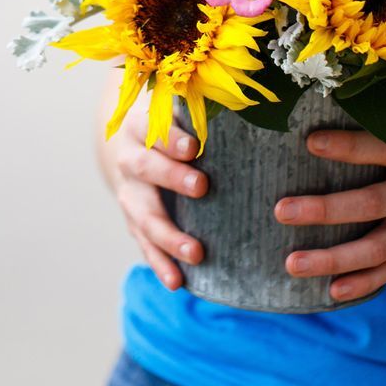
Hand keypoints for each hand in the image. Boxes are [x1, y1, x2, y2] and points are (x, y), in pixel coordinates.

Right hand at [98, 100, 206, 290]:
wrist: (133, 145)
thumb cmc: (174, 127)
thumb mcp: (180, 112)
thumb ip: (205, 110)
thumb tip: (257, 103)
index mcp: (142, 127)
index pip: (155, 130)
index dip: (173, 138)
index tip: (194, 148)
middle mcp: (130, 159)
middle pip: (146, 168)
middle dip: (172, 178)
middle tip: (202, 187)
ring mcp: (129, 193)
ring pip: (143, 215)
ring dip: (168, 236)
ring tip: (196, 253)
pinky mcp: (133, 221)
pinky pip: (144, 244)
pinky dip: (159, 263)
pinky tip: (177, 282)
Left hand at [274, 117, 385, 301]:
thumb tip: (348, 85)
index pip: (379, 146)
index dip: (345, 145)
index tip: (309, 141)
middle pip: (367, 204)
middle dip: (322, 210)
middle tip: (281, 211)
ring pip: (374, 247)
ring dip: (331, 258)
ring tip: (291, 263)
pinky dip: (364, 282)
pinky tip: (333, 291)